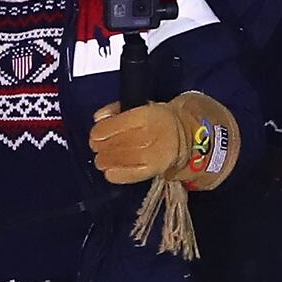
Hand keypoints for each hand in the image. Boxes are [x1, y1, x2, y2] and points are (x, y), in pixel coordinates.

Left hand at [90, 93, 237, 187]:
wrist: (186, 137)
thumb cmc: (158, 121)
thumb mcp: (141, 107)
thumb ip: (117, 110)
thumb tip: (98, 118)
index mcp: (148, 115)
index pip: (117, 124)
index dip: (100, 131)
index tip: (95, 135)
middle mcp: (151, 134)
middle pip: (117, 143)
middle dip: (101, 147)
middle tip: (97, 148)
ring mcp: (153, 154)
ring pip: (121, 159)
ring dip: (105, 160)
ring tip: (101, 160)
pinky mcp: (154, 170)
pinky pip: (129, 174)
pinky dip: (115, 174)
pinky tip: (109, 171)